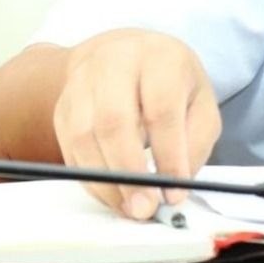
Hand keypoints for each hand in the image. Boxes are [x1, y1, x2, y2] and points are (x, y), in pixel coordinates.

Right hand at [52, 29, 221, 219]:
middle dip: (129, 172)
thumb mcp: (200, 102)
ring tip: (130, 207)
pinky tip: (112, 194)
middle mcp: (115, 62)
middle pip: (114, 121)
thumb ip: (195, 141)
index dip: (168, 155)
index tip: (174, 192)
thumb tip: (176, 185)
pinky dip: (90, 179)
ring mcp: (82, 83)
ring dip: (106, 181)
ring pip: (85, 137)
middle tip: (145, 208)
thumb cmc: (171, 82)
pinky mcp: (63, 106)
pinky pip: (70, 149)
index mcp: (159, 57)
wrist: (126, 54)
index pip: (161, 108)